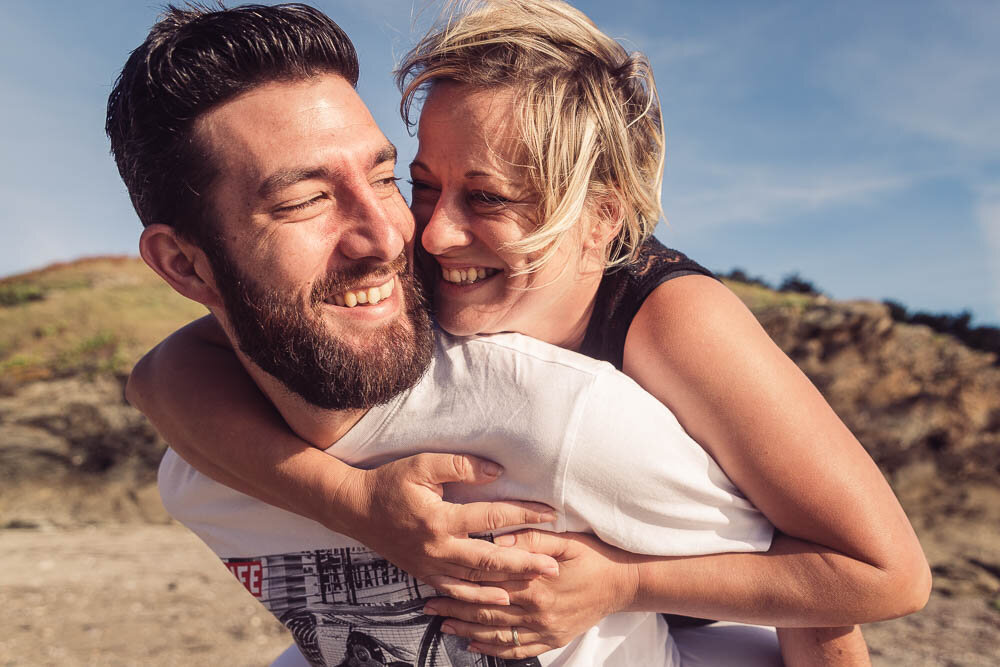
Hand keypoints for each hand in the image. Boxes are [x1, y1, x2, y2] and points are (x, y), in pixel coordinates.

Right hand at [339, 453, 560, 603]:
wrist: (355, 509)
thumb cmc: (390, 482)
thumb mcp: (422, 465)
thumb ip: (460, 466)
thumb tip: (497, 472)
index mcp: (439, 519)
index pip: (490, 518)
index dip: (522, 514)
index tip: (550, 514)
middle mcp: (437, 548)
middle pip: (490, 560)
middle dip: (525, 563)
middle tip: (554, 567)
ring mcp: (430, 566)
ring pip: (476, 581)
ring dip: (509, 582)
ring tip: (538, 582)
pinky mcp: (424, 573)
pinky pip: (456, 591)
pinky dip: (480, 598)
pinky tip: (501, 598)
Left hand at [422, 530, 638, 658]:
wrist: (623, 583)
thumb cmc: (593, 556)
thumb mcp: (564, 539)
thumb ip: (530, 539)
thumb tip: (498, 542)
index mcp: (535, 584)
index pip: (488, 585)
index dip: (459, 584)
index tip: (435, 580)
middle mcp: (536, 610)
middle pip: (486, 610)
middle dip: (454, 608)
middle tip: (428, 605)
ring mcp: (544, 629)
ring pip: (497, 633)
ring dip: (467, 629)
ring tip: (443, 625)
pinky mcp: (552, 639)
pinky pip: (518, 649)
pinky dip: (494, 649)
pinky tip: (475, 644)